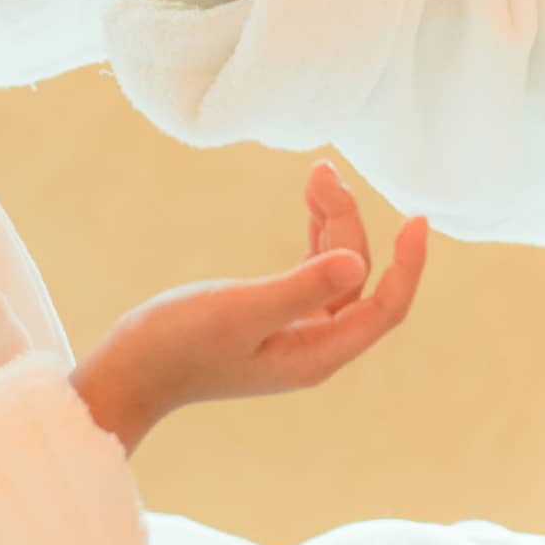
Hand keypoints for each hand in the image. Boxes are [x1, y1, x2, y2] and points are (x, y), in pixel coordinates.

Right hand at [72, 162, 427, 453]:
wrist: (127, 374)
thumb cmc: (177, 345)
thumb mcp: (240, 309)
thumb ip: (300, 287)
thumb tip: (357, 263)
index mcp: (317, 354)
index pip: (385, 308)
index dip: (408, 265)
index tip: (417, 219)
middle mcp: (315, 348)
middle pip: (357, 279)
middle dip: (348, 221)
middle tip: (321, 170)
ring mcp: (294, 335)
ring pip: (334, 271)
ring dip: (332, 222)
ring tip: (317, 173)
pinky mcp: (272, 320)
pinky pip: (312, 273)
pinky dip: (315, 237)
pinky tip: (311, 206)